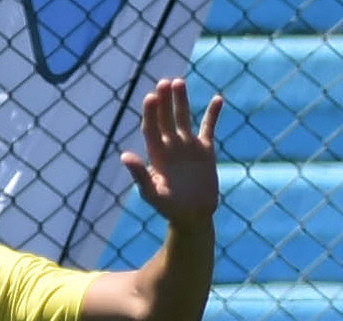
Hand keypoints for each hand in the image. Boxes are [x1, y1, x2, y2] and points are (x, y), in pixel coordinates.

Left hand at [121, 78, 222, 226]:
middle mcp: (170, 145)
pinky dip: (213, 114)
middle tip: (164, 83)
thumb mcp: (152, 193)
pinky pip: (208, 128)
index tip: (151, 97)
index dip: (151, 113)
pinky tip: (217, 99)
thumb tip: (124, 156)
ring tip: (179, 82)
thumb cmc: (169, 208)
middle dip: (165, 101)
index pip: (151, 128)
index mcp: (156, 154)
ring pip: (184, 117)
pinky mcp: (205, 150)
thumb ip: (140, 174)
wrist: (193, 217)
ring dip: (182, 100)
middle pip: (165, 118)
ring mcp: (187, 146)